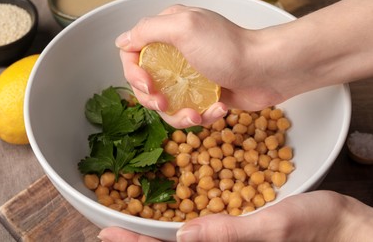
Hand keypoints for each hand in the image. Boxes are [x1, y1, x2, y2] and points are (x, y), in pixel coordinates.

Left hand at [98, 190, 372, 240]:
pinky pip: (202, 232)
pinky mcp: (236, 234)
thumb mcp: (277, 227)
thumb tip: (184, 236)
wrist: (343, 228)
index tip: (108, 235)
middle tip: (108, 233)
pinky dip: (178, 226)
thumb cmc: (318, 229)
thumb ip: (232, 233)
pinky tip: (169, 215)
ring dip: (153, 236)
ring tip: (128, 224)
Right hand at [115, 5, 286, 127]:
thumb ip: (148, 30)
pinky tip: (218, 109)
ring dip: (178, 115)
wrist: (268, 70)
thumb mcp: (184, 27)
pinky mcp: (204, 96)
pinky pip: (189, 112)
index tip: (148, 84)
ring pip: (166, 104)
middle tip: (165, 104)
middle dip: (153, 99)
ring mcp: (190, 78)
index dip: (133, 73)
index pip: (133, 54)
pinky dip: (202, 116)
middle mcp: (176, 55)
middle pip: (146, 84)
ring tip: (197, 115)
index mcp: (168, 34)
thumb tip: (122, 41)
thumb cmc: (229, 48)